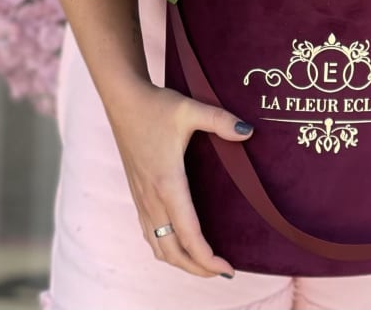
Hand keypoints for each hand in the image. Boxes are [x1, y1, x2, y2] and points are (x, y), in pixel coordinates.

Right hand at [102, 76, 252, 277]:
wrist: (122, 100)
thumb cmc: (156, 106)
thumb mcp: (190, 109)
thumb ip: (220, 120)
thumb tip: (248, 131)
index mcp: (167, 183)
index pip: (188, 233)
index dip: (207, 258)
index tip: (227, 268)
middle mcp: (151, 196)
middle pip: (171, 251)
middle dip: (196, 267)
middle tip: (222, 271)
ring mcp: (141, 197)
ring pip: (157, 245)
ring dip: (179, 261)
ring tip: (203, 263)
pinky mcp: (136, 192)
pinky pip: (148, 233)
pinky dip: (164, 247)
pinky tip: (178, 242)